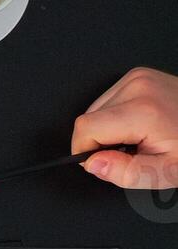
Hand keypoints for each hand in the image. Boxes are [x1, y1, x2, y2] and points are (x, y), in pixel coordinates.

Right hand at [73, 67, 177, 188]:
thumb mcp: (164, 173)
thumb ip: (124, 173)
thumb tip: (92, 163)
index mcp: (142, 111)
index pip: (85, 128)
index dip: (86, 151)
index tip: (106, 162)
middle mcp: (138, 87)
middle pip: (88, 119)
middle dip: (100, 141)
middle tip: (130, 151)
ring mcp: (138, 77)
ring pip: (95, 110)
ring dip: (107, 128)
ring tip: (138, 136)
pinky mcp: (138, 75)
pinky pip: (107, 100)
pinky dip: (115, 116)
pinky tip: (138, 123)